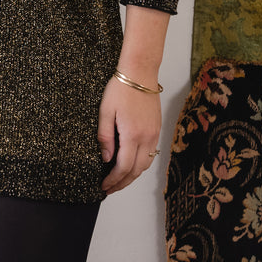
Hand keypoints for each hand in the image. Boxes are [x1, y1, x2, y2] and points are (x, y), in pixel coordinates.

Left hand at [97, 74, 161, 194]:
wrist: (140, 73)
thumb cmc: (120, 89)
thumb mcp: (105, 111)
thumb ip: (105, 137)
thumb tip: (106, 158)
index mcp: (132, 135)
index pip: (124, 167)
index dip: (114, 180)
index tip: (104, 186)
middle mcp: (147, 138)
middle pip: (136, 171)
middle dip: (123, 183)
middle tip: (110, 188)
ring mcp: (154, 134)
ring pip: (146, 164)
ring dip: (133, 175)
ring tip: (119, 179)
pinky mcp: (157, 129)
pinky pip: (151, 153)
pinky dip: (141, 164)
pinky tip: (131, 163)